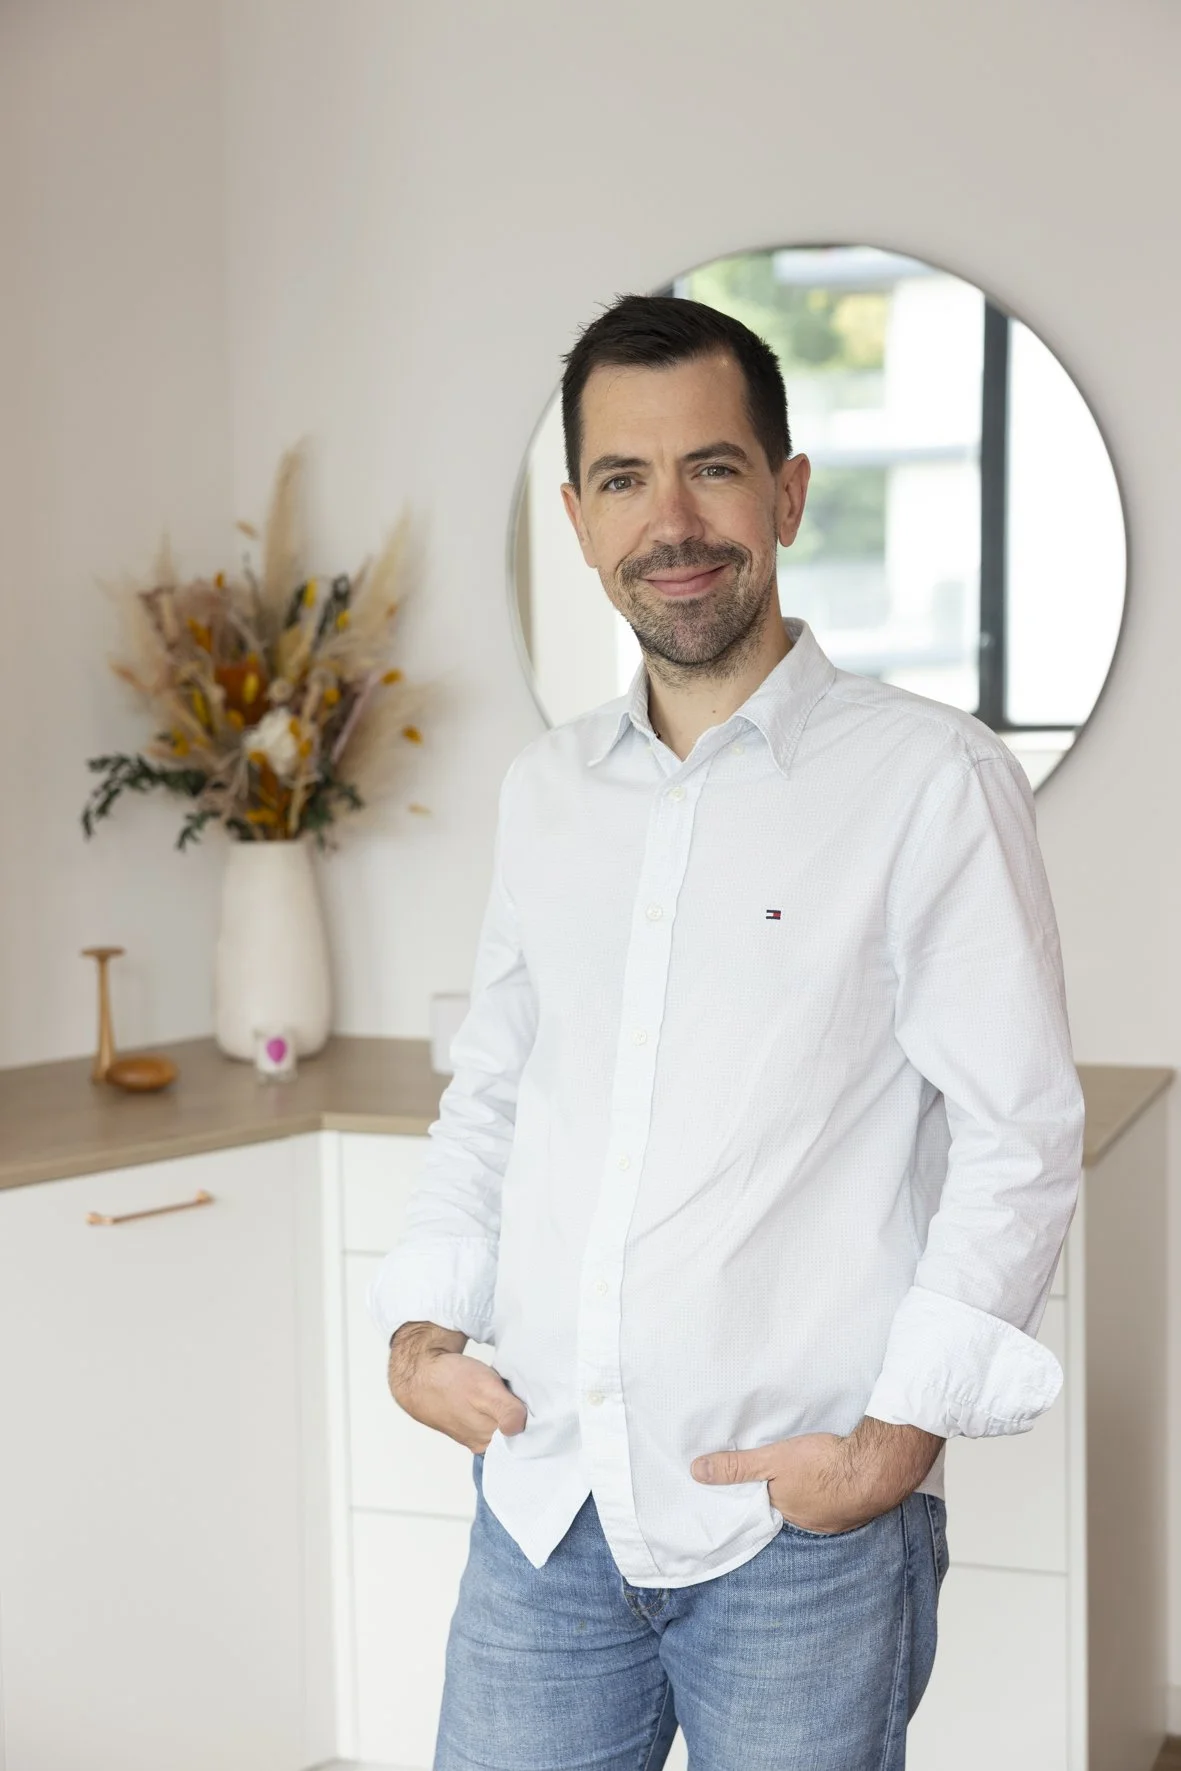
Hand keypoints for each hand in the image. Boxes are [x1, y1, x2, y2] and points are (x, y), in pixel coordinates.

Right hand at [387, 1320, 527, 1452]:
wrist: (419, 1373)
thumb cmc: (450, 1380)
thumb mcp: (485, 1390)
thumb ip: (506, 1411)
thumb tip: (521, 1428)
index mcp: (489, 1441)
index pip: (526, 1441)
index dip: (539, 1423)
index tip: (546, 1406)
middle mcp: (484, 1442)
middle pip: (518, 1434)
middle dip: (529, 1417)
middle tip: (532, 1395)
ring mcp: (477, 1432)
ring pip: (506, 1425)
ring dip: (514, 1409)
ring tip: (515, 1391)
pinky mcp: (472, 1420)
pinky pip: (495, 1417)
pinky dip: (502, 1405)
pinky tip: (502, 1392)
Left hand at [689, 1417, 943, 1533]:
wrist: (877, 1466)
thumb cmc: (822, 1464)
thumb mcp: (772, 1461)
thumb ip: (737, 1467)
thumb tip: (697, 1472)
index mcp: (788, 1513)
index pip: (766, 1505)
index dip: (760, 1491)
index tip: (757, 1479)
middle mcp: (813, 1522)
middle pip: (792, 1504)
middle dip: (787, 1490)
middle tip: (784, 1469)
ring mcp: (840, 1517)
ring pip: (818, 1502)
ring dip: (814, 1488)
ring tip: (810, 1467)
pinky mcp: (861, 1505)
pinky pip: (842, 1497)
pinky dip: (837, 1486)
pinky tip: (838, 1471)